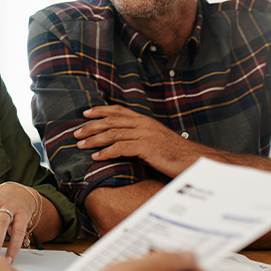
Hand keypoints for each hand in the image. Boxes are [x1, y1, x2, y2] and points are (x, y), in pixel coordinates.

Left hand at [75, 105, 208, 176]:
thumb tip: (124, 141)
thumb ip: (140, 137)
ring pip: (113, 133)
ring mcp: (145, 134)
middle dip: (91, 126)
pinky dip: (106, 152)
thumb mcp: (156, 140)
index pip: (119, 111)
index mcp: (145, 120)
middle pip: (111, 121)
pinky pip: (121, 148)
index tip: (86, 114)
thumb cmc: (175, 154)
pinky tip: (96, 157)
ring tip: (80, 145)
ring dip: (94, 139)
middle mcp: (143, 124)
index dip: (101, 111)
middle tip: (76, 133)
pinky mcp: (146, 147)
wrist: (195, 160)